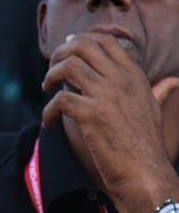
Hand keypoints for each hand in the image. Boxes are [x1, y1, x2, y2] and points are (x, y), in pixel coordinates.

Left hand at [42, 33, 178, 212]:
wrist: (145, 171)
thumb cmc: (146, 145)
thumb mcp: (155, 110)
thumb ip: (159, 92)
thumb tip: (171, 82)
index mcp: (134, 76)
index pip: (106, 41)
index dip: (80, 41)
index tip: (65, 52)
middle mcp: (121, 80)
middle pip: (84, 46)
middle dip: (60, 54)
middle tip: (50, 71)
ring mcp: (107, 96)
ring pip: (69, 66)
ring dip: (50, 76)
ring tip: (46, 90)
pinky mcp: (92, 115)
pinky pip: (59, 100)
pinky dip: (48, 111)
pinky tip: (49, 123)